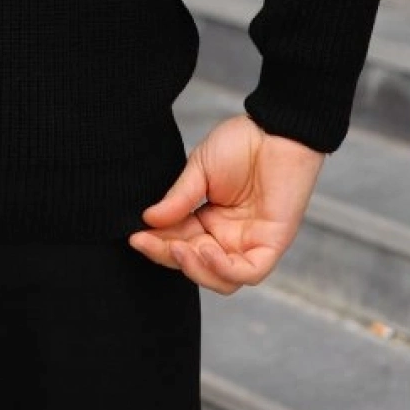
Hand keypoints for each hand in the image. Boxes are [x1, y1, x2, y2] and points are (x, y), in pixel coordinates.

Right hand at [127, 112, 326, 293]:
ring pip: (222, 280)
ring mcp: (250, 242)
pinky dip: (224, 269)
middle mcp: (229, 237)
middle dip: (169, 257)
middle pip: (196, 265)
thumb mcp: (199, 169)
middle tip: (146, 241)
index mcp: (209, 221)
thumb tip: (148, 219)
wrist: (275, 129)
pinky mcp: (272, 244)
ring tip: (178, 248)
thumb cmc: (241, 143)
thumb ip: (178, 198)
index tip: (134, 236)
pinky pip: (248, 272)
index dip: (157, 244)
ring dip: (196, 270)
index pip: (180, 243)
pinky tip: (205, 250)